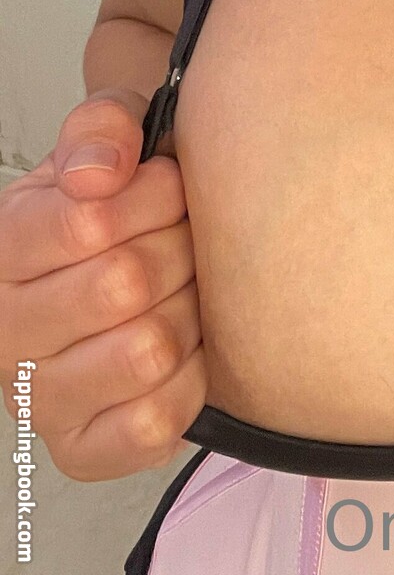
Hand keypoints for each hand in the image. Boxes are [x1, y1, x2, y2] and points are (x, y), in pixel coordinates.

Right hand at [0, 88, 205, 478]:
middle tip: (183, 240)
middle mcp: (6, 332)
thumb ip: (102, 129)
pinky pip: (154, 421)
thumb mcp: (108, 140)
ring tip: (182, 292)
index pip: (91, 221)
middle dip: (179, 249)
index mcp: (4, 250)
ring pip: (146, 351)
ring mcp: (38, 398)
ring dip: (187, 312)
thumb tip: (100, 172)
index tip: (169, 187)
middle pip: (126, 284)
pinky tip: (183, 348)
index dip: (156, 195)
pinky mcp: (82, 450)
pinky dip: (189, 379)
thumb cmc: (121, 201)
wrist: (135, 258)